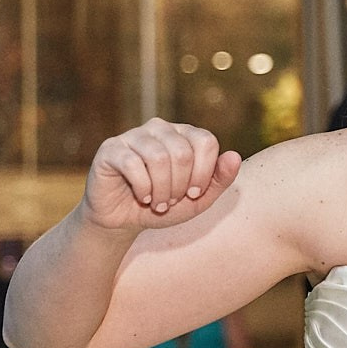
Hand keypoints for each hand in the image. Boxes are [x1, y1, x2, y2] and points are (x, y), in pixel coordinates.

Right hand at [82, 119, 240, 231]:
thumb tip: (234, 156)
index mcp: (184, 134)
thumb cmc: (163, 205)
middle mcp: (160, 128)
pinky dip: (142, 188)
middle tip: (170, 202)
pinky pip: (133, 164)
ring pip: (159, 158)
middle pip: (182, 153)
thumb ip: (219, 179)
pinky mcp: (111, 149)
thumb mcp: (198, 199)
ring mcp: (134, 135)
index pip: (206, 141)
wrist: (124, 219)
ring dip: (161, 190)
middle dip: (180, 186)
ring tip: (157, 203)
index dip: (204, 173)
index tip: (194, 194)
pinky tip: (142, 197)